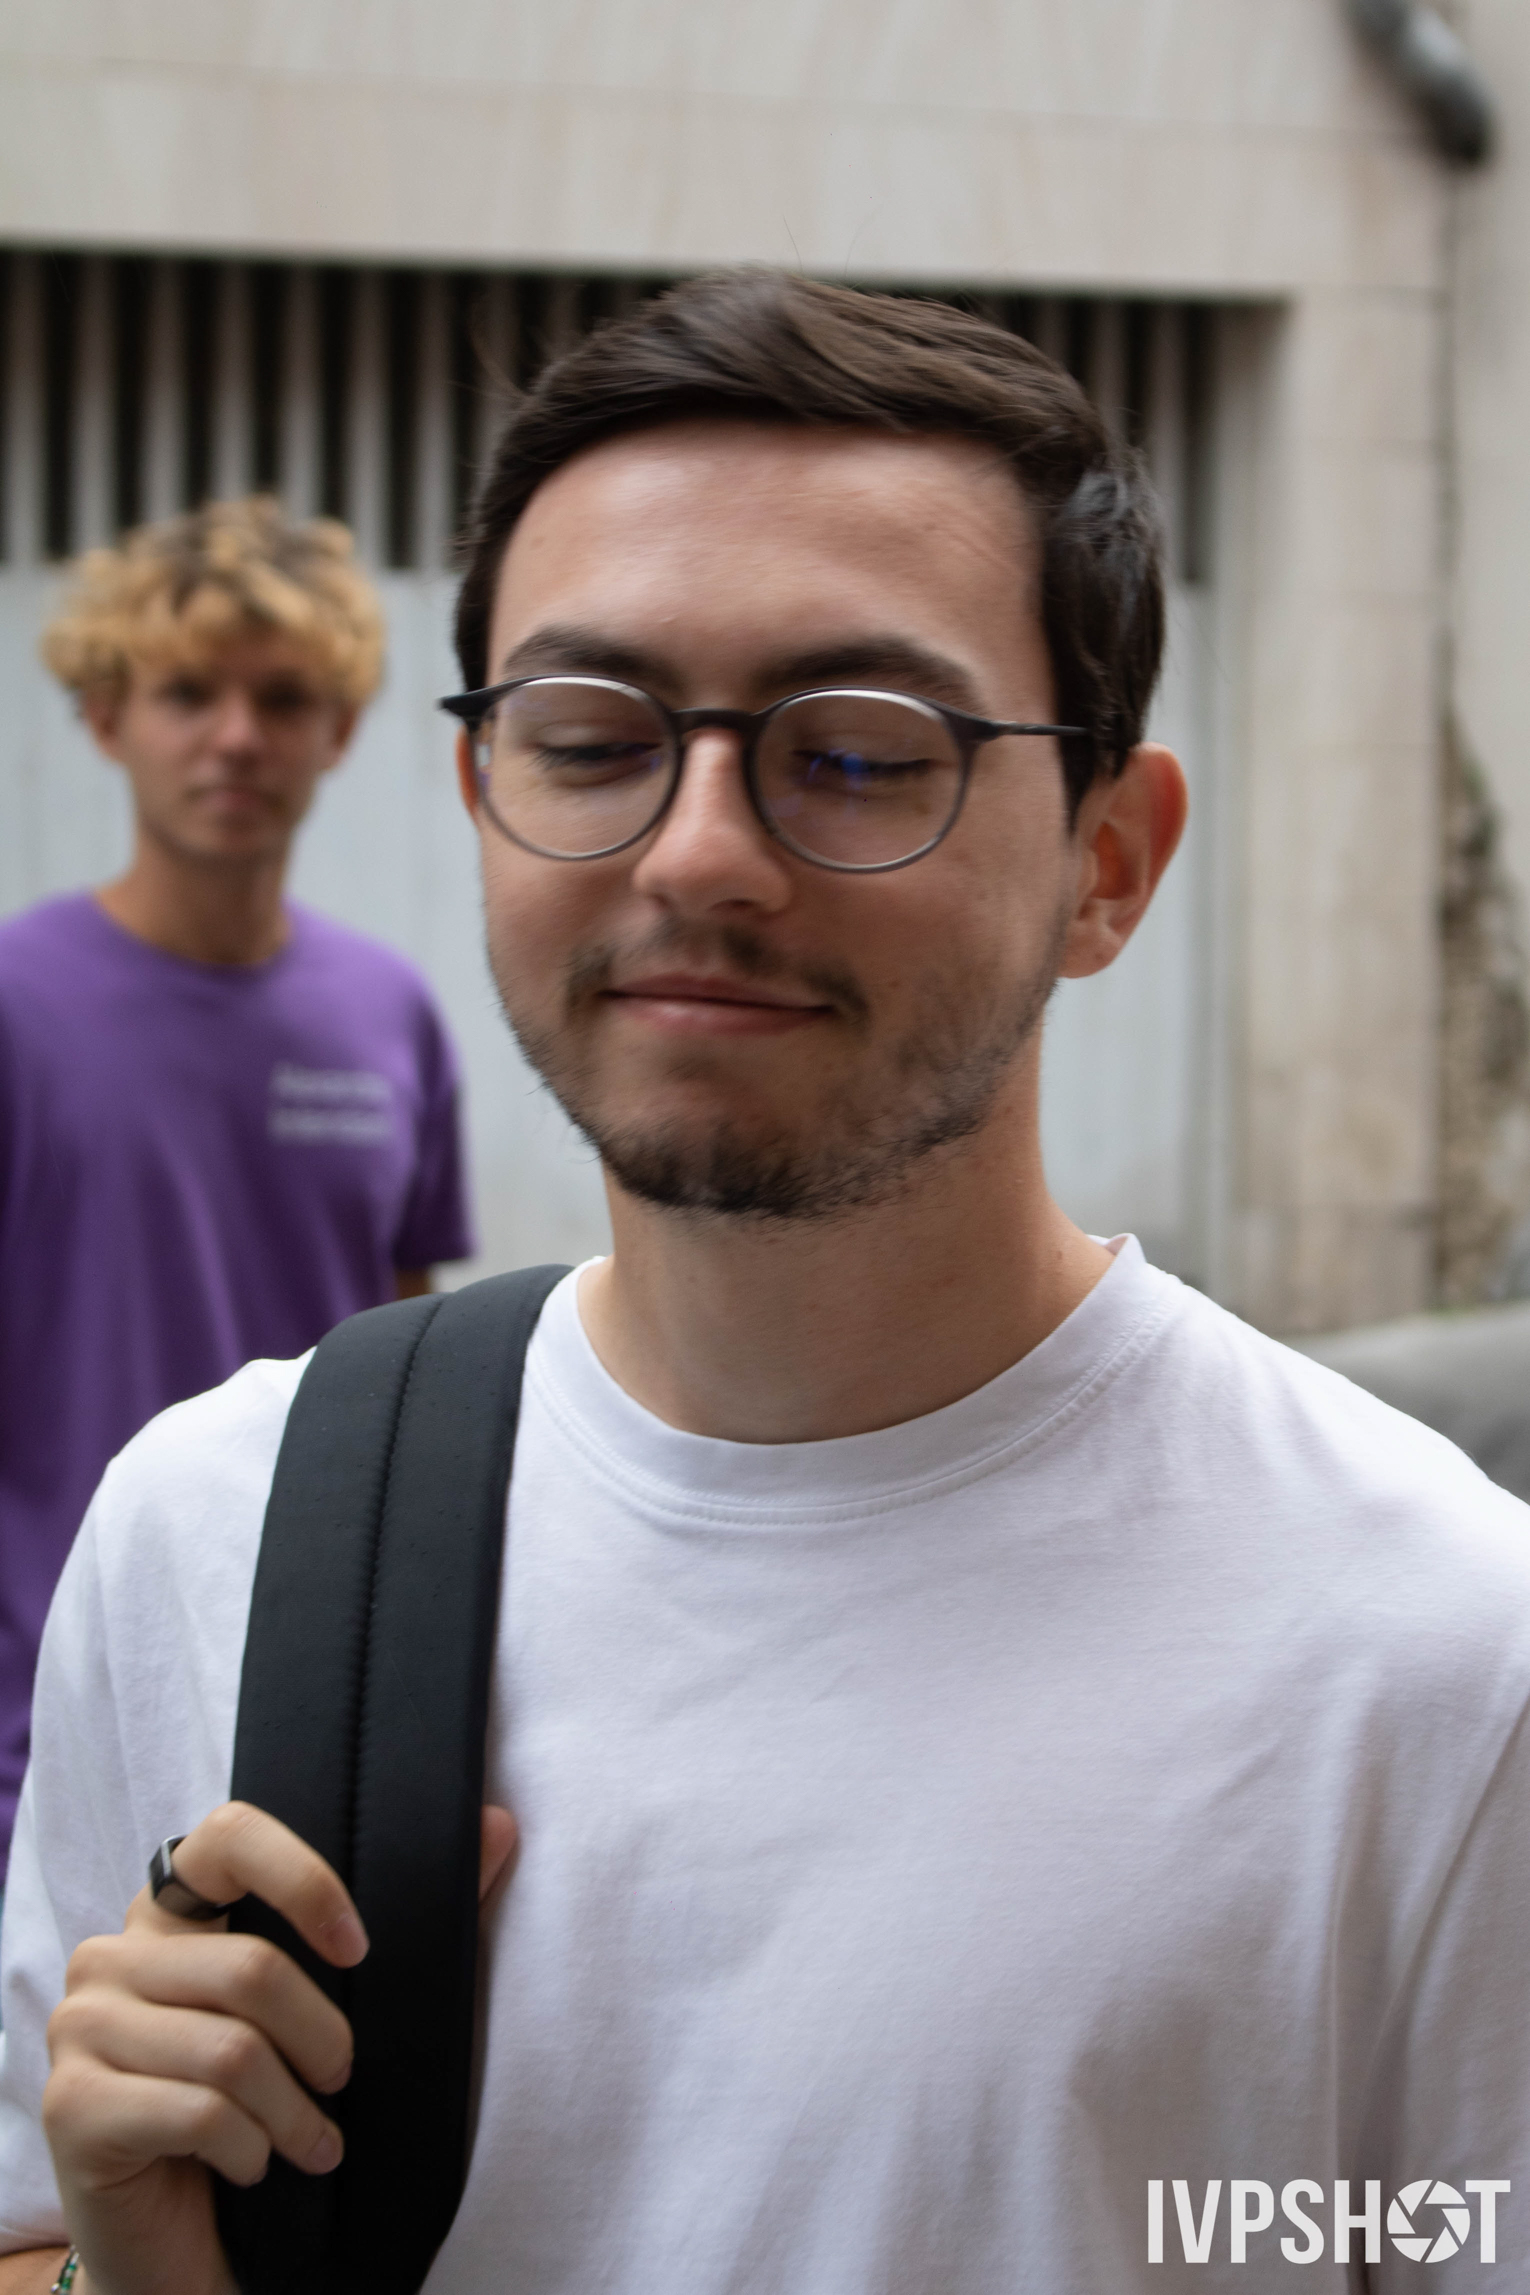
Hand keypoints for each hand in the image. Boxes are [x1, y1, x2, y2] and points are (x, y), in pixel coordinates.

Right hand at [43, 1799, 516, 2294]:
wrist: (187, 2243)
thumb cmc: (268, 2107)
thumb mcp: (341, 2009)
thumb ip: (414, 1916)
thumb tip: (499, 1824)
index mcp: (172, 1910)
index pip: (228, 1833)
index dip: (304, 1878)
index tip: (361, 1948)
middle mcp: (112, 1953)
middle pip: (250, 1967)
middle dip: (324, 2041)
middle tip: (341, 2083)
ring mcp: (81, 2027)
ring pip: (231, 2049)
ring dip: (294, 2113)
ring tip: (312, 2142)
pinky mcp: (71, 2107)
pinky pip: (195, 2111)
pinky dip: (251, 2149)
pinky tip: (255, 2166)